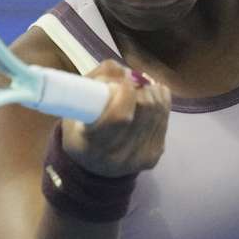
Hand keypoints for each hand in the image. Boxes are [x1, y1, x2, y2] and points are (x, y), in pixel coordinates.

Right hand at [61, 59, 171, 176]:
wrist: (93, 166)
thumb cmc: (80, 129)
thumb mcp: (74, 105)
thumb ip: (96, 81)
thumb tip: (128, 72)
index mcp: (92, 145)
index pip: (121, 116)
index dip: (127, 91)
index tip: (123, 79)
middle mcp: (117, 156)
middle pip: (145, 109)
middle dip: (141, 88)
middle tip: (132, 82)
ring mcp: (139, 159)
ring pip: (158, 112)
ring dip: (152, 92)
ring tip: (142, 87)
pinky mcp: (153, 156)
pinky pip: (164, 119)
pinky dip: (161, 102)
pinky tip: (151, 97)